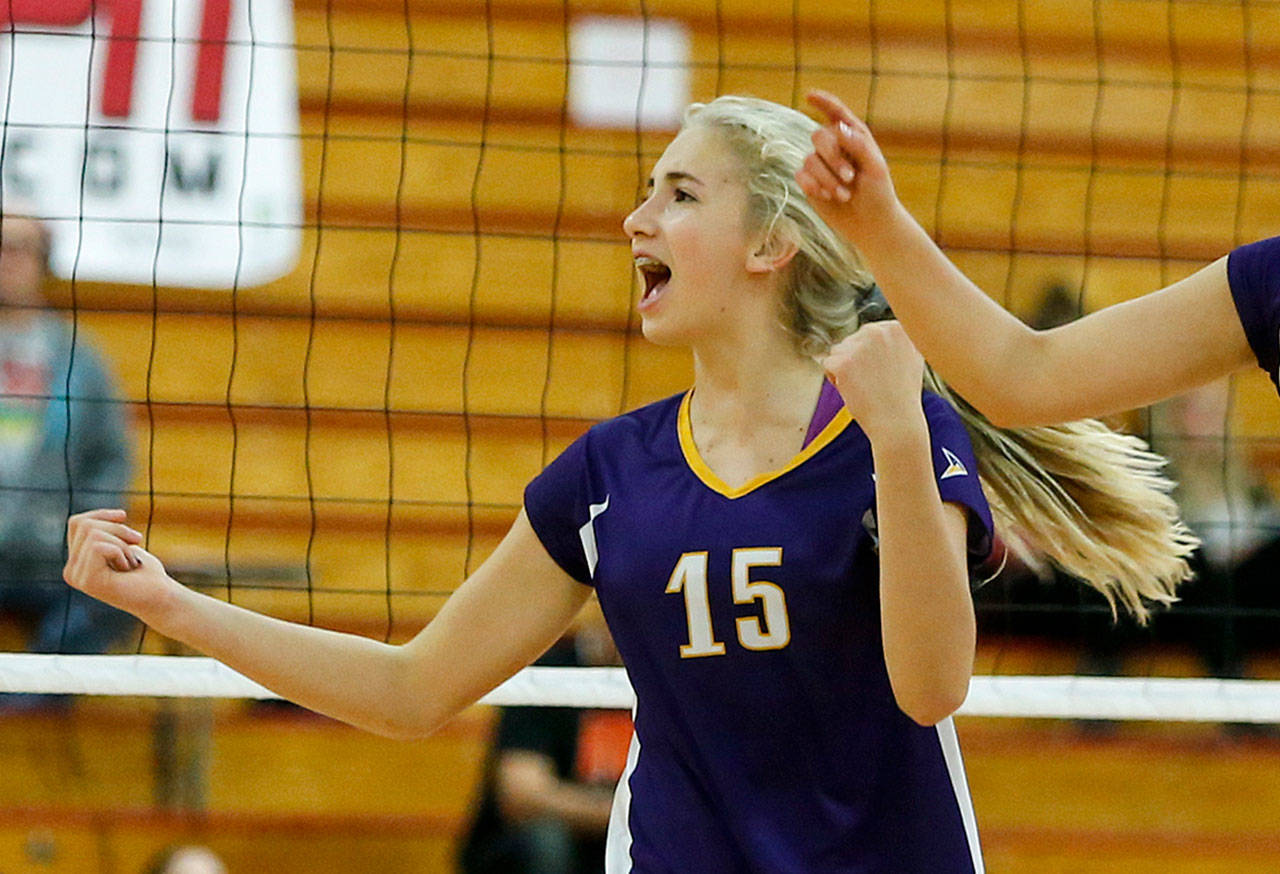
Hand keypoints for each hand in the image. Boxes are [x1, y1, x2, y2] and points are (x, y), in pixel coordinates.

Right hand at [64, 509, 177, 622]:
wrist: (161, 597)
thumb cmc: (146, 572)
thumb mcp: (126, 545)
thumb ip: (110, 532)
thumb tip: (117, 514)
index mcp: (76, 562)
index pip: (77, 523)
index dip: (102, 515)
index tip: (123, 516)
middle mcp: (71, 571)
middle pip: (84, 525)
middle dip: (116, 529)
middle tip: (133, 547)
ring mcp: (76, 577)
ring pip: (92, 534)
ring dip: (121, 544)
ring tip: (130, 563)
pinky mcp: (87, 581)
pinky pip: (99, 547)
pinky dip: (121, 552)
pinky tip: (127, 569)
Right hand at [796, 90, 899, 242]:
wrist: (869, 223)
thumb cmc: (878, 194)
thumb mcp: (876, 168)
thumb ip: (859, 145)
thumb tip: (838, 128)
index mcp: (853, 137)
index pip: (836, 114)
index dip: (824, 103)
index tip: (810, 96)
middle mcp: (834, 146)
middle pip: (819, 137)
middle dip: (833, 158)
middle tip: (850, 178)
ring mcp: (819, 164)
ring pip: (810, 159)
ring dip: (827, 178)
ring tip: (844, 195)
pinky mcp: (809, 182)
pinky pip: (801, 176)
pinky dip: (814, 186)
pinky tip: (827, 197)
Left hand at [819, 322, 924, 438]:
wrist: (898, 422)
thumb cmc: (902, 395)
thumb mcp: (910, 357)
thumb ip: (895, 339)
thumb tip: (878, 328)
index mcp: (897, 328)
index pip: (869, 335)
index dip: (873, 357)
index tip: (886, 373)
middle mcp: (878, 331)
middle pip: (852, 341)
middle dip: (857, 361)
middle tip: (875, 382)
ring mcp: (860, 346)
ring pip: (838, 351)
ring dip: (845, 369)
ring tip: (866, 387)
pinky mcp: (843, 363)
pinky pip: (828, 364)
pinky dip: (836, 380)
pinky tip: (854, 391)